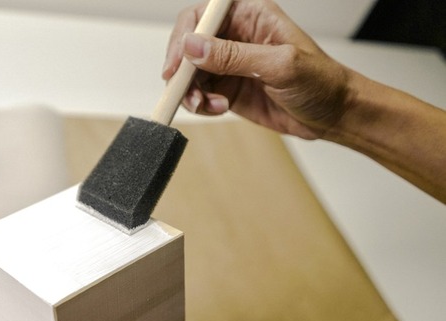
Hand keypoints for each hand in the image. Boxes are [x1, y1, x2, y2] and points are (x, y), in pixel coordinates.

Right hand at [163, 0, 351, 139]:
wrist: (333, 114)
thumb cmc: (321, 82)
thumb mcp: (279, 65)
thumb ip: (234, 56)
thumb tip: (193, 46)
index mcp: (251, 15)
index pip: (203, 16)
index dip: (184, 36)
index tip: (178, 63)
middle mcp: (235, 36)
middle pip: (188, 44)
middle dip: (182, 69)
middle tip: (184, 90)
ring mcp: (229, 63)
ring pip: (189, 72)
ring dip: (190, 91)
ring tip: (207, 105)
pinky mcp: (226, 87)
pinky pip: (198, 93)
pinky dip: (200, 104)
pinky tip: (218, 108)